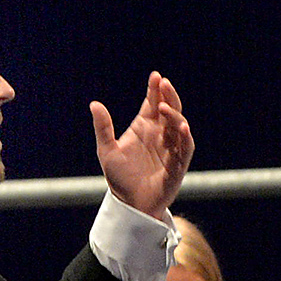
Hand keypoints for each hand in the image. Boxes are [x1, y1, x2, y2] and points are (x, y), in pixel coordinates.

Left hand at [90, 71, 192, 216]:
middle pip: (170, 111)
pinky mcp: (177, 165)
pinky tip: (182, 127)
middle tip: (164, 83)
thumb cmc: (119, 177)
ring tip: (165, 107)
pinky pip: (185, 149)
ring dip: (175, 115)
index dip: (155, 90)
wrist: (129, 203)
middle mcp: (161, 135)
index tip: (156, 76)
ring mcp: (171, 149)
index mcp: (145, 128)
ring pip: (179, 127)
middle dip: (169, 96)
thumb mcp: (106, 150)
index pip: (153, 104)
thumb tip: (94, 104)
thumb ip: (103, 127)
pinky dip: (186, 138)